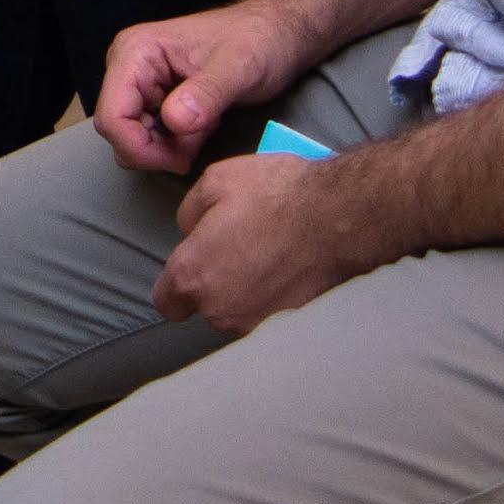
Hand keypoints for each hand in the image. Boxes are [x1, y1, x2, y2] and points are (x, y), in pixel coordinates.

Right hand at [93, 0, 313, 174]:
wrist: (277, 34)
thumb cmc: (260, 40)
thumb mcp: (240, 67)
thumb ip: (207, 93)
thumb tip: (175, 121)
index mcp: (137, 51)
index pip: (112, 115)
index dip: (138, 147)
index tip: (178, 160)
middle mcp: (130, 66)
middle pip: (117, 129)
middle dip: (153, 150)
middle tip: (194, 149)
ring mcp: (141, 82)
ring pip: (132, 136)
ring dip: (165, 149)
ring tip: (203, 132)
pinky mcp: (155, 97)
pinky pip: (150, 135)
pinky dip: (173, 144)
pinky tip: (201, 130)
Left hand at [152, 153, 383, 336]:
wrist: (338, 216)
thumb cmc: (276, 195)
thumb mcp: (214, 181)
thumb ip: (187, 212)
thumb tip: (190, 231)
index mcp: (192, 276)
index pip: (165, 301)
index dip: (176, 282)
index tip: (193, 260)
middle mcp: (219, 309)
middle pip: (201, 306)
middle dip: (210, 281)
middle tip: (232, 244)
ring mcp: (255, 320)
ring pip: (233, 310)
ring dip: (239, 288)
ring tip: (260, 249)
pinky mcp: (285, 322)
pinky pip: (262, 309)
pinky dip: (266, 291)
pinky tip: (280, 261)